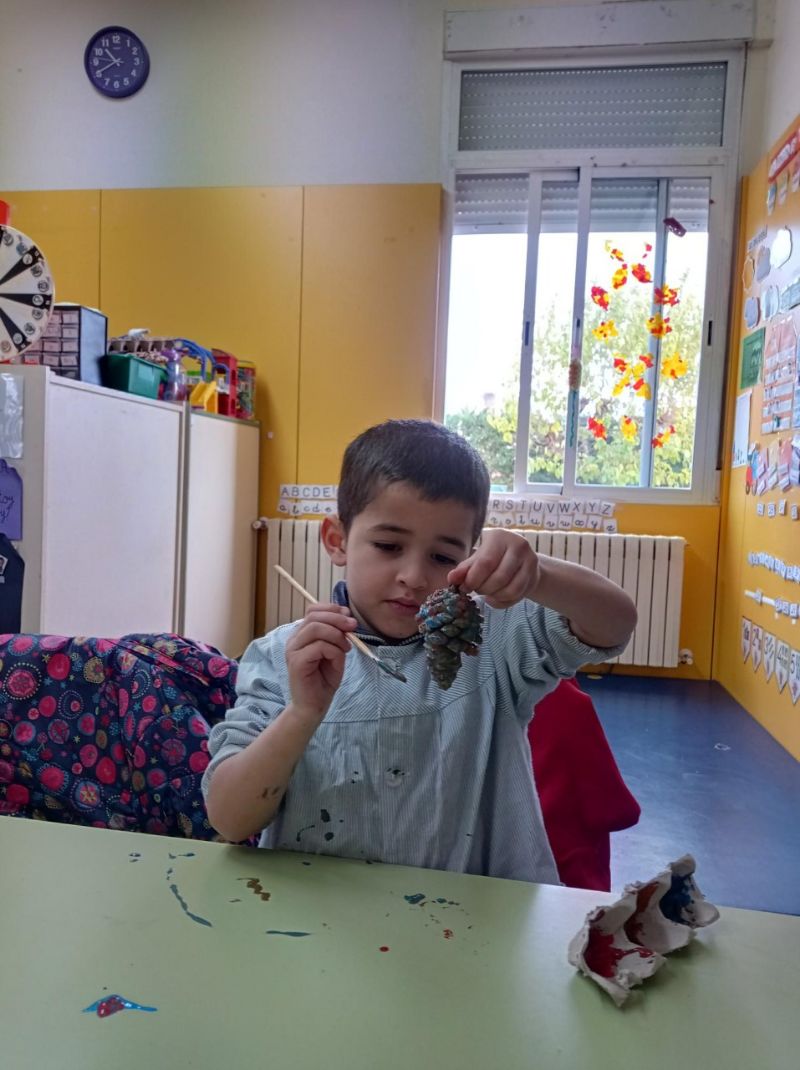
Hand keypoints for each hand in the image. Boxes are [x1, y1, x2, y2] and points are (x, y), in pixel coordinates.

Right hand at [284, 604, 356, 721]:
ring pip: (316, 629)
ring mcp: (293, 650)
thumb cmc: (324, 679)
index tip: (348, 616)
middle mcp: (294, 640)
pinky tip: (339, 659)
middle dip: (337, 618)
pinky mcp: (297, 662)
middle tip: (353, 627)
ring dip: (336, 635)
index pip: (313, 610)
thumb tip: (346, 615)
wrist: (314, 705)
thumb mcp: (336, 651)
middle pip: (314, 616)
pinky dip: (334, 650)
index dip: (332, 609)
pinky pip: (318, 646)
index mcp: (301, 634)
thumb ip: (338, 634)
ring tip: (346, 648)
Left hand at [447, 529, 537, 608]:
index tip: (463, 588)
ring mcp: (530, 560)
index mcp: (499, 536)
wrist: (520, 560)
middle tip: (476, 590)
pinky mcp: (535, 575)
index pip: (485, 562)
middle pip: (498, 578)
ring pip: (510, 589)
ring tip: (486, 593)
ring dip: (494, 596)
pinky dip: (502, 601)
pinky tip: (495, 597)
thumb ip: (464, 569)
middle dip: (483, 589)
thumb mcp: (477, 559)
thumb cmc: (493, 558)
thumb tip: (451, 579)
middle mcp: (518, 544)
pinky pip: (517, 596)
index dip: (473, 579)